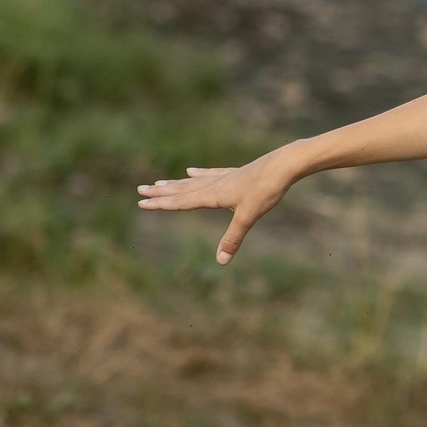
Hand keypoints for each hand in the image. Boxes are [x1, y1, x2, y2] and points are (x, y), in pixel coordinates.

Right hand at [137, 152, 296, 264]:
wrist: (285, 164)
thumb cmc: (266, 189)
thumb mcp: (248, 216)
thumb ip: (233, 238)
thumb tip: (220, 262)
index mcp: (213, 195)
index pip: (181, 201)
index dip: (161, 204)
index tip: (141, 203)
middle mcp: (215, 184)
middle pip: (182, 189)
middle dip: (161, 192)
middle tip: (141, 189)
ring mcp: (225, 177)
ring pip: (193, 181)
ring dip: (175, 183)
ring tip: (159, 182)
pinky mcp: (236, 173)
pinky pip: (212, 173)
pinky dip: (200, 173)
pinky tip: (192, 170)